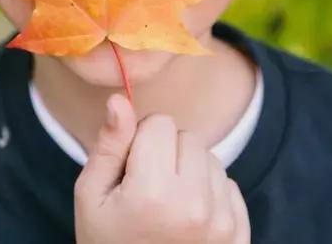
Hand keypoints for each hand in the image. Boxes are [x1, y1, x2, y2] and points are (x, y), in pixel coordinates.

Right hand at [74, 93, 249, 243]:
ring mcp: (222, 223)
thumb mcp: (91, 197)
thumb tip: (120, 100)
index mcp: (153, 192)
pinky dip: (211, 194)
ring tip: (168, 205)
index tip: (131, 170)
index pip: (160, 123)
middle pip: (189, 137)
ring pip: (211, 159)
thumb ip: (108, 146)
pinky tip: (188, 218)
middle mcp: (195, 205)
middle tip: (148, 189)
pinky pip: (230, 185)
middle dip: (167, 153)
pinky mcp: (239, 235)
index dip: (141, 140)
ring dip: (191, 172)